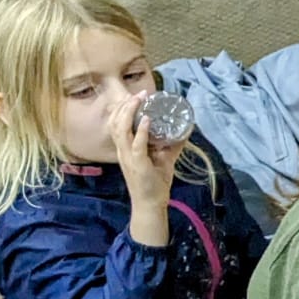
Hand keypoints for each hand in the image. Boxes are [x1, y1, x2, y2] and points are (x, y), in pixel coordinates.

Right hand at [111, 93, 186, 211]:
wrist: (151, 203)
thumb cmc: (154, 182)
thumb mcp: (163, 159)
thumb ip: (170, 146)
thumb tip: (184, 131)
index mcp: (125, 149)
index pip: (115, 124)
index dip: (122, 109)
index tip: (134, 96)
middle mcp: (123, 151)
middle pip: (115, 123)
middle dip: (125, 106)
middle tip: (138, 94)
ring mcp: (128, 158)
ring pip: (121, 130)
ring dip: (130, 113)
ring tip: (139, 100)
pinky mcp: (138, 164)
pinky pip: (136, 145)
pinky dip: (141, 131)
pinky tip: (146, 120)